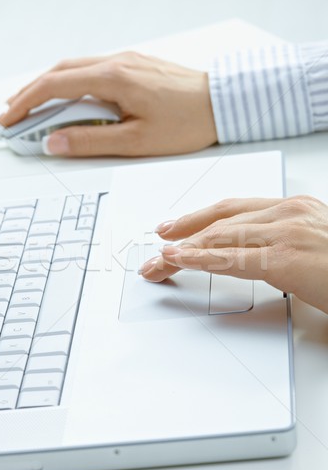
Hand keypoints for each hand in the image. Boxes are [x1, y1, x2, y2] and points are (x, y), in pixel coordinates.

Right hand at [0, 52, 216, 156]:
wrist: (222, 104)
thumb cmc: (186, 123)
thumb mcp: (136, 142)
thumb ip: (91, 141)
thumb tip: (54, 142)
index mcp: (112, 78)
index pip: (54, 86)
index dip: (25, 103)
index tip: (8, 120)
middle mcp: (115, 62)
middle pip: (58, 72)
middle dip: (30, 93)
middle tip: (11, 114)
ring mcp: (125, 60)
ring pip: (74, 68)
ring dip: (49, 86)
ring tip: (32, 107)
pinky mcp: (134, 65)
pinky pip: (92, 70)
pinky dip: (71, 83)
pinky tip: (68, 98)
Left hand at [140, 195, 327, 314]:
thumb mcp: (315, 246)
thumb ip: (282, 244)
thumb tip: (252, 256)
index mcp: (296, 207)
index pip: (234, 208)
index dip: (200, 218)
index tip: (177, 228)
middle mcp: (288, 213)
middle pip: (220, 219)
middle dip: (184, 232)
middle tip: (158, 243)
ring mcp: (286, 233)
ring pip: (218, 236)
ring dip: (182, 251)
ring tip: (158, 262)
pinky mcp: (285, 258)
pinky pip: (230, 258)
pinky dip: (199, 259)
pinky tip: (179, 260)